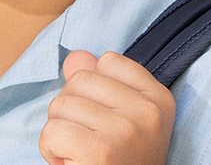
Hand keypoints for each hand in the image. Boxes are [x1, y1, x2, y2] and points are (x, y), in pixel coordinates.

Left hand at [40, 50, 174, 164]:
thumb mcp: (118, 117)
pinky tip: (72, 162)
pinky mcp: (100, 151)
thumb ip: (99, 82)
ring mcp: (126, 131)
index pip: (107, 61)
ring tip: (82, 152)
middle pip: (78, 81)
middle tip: (90, 139)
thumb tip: (76, 56)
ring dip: (60, 132)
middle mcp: (148, 113)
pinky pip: (51, 131)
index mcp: (159, 99)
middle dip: (71, 110)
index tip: (106, 118)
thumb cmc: (118, 158)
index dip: (93, 89)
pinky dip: (50, 150)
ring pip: (60, 105)